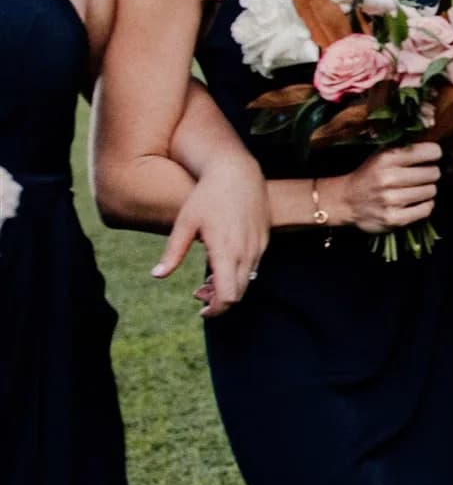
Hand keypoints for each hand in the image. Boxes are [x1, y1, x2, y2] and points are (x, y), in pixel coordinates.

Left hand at [155, 158, 267, 318]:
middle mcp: (246, 253)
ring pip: (247, 281)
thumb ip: (173, 253)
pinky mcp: (263, 241)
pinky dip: (238, 273)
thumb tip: (157, 275)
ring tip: (205, 280)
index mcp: (226, 251)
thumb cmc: (207, 196)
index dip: (216, 309)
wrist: (239, 173)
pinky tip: (221, 263)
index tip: (201, 310)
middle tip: (197, 294)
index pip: (228, 296)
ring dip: (228, 287)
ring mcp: (258, 247)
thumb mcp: (184, 223)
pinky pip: (253, 266)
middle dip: (219, 301)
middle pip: (239, 294)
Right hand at [337, 143, 442, 233]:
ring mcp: (392, 200)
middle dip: (431, 174)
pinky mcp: (395, 219)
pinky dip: (425, 206)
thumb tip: (435, 149)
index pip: (429, 152)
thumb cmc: (368, 176)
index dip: (434, 154)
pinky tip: (415, 202)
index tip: (432, 157)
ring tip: (416, 190)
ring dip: (427, 190)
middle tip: (422, 176)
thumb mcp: (380, 156)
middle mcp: (389, 178)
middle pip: (433, 173)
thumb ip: (405, 150)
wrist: (345, 201)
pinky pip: (426, 209)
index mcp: (386, 158)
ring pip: (431, 191)